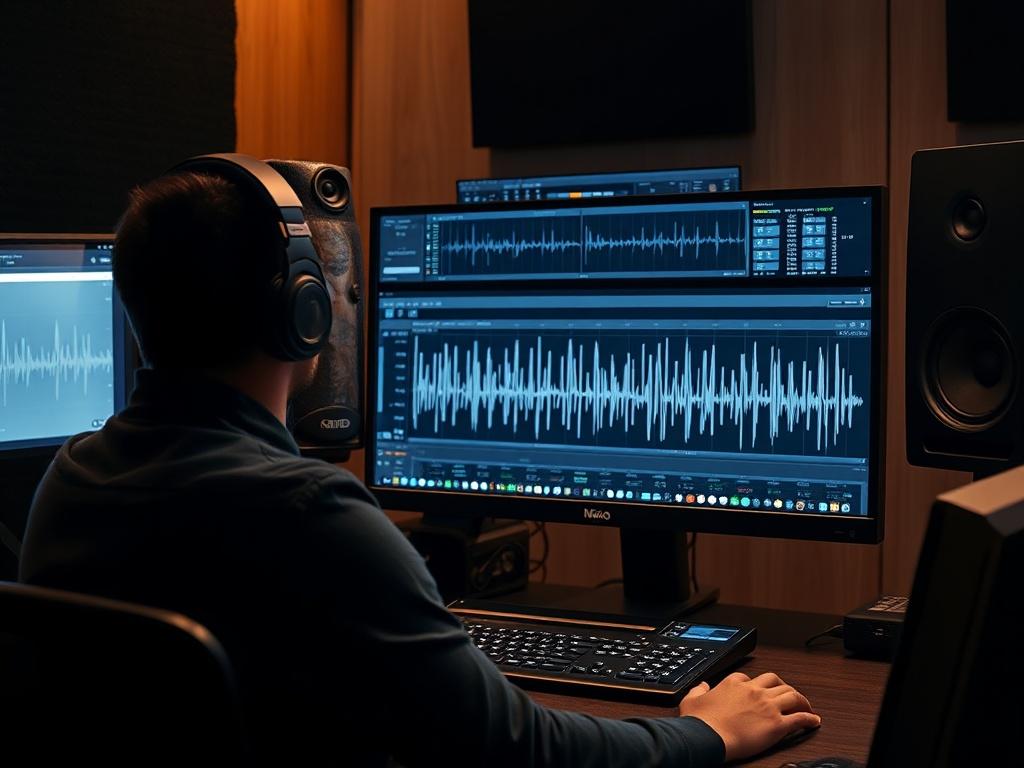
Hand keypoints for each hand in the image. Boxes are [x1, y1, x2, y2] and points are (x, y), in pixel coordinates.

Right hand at [678, 672, 820, 761]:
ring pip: (792, 695)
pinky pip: (799, 718)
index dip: (757, 684)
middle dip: (784, 686)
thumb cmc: (700, 722)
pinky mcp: (777, 724)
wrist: (708, 737)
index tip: (759, 691)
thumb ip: (698, 690)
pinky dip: (809, 718)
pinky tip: (813, 721)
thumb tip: (702, 686)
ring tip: (805, 706)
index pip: (751, 678)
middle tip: (788, 694)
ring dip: (801, 700)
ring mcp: (767, 706)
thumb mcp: (691, 700)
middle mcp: (754, 691)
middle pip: (776, 681)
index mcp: (734, 683)